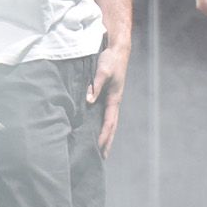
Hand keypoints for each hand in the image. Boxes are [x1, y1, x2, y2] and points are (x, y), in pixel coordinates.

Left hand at [86, 42, 129, 159]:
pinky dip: (102, 124)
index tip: (98, 149)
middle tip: (103, 157)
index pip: (109, 123)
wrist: (117, 48)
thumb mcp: (103, 71)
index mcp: (115, 99)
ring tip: (100, 148)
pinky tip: (96, 127)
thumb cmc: (111, 59)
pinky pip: (105, 113)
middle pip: (112, 126)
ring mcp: (112, 98)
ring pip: (109, 121)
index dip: (104, 136)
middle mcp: (114, 101)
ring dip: (106, 135)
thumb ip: (96, 86)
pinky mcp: (108, 94)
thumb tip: (88, 101)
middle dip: (108, 141)